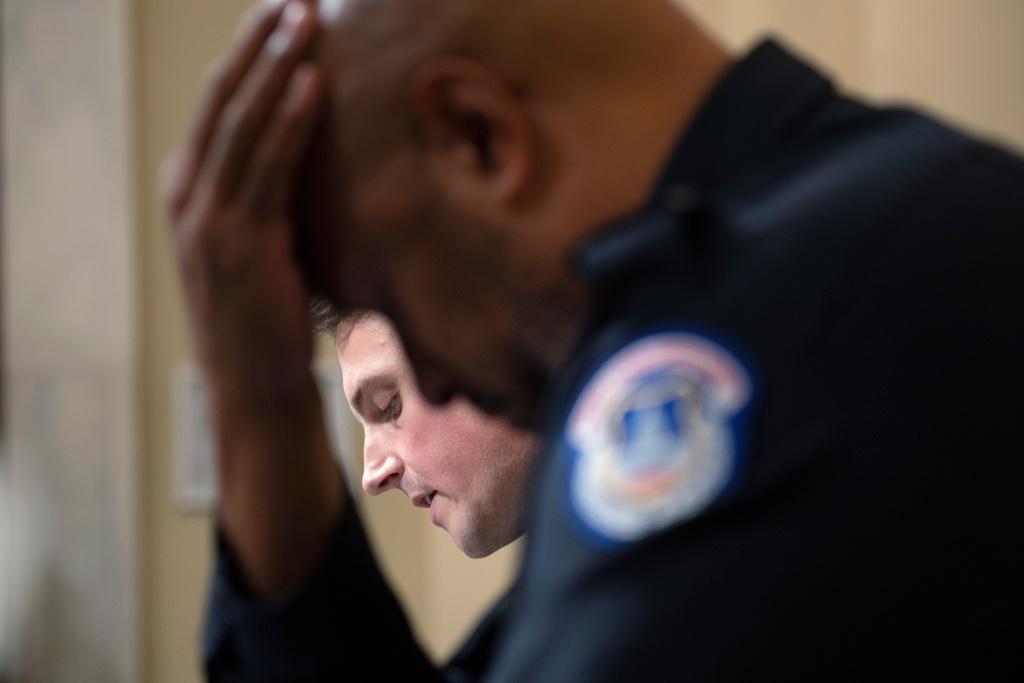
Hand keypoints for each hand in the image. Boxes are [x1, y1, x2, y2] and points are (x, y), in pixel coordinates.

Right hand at [161, 0, 320, 411]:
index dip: (247, 55)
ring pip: (242, 123)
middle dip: (258, 43)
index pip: (216, 106)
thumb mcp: (258, 240)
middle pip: (222, 100)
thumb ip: (266, 192)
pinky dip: (290, 121)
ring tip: (304, 18)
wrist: (254, 384)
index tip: (279, 13)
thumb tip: (307, 148)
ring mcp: (209, 217)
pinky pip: (267, 167)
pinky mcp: (240, 241)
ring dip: (276, 66)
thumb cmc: (266, 313)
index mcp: (190, 189)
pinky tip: (313, 83)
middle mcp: (189, 195)